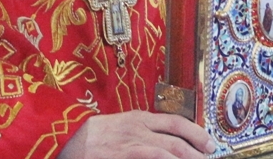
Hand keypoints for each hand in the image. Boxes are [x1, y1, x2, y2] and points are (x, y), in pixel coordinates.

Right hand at [58, 111, 215, 158]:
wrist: (62, 139)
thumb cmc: (89, 139)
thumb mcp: (117, 129)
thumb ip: (138, 134)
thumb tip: (162, 142)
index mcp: (137, 118)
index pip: (174, 121)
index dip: (194, 131)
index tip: (207, 142)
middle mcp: (137, 127)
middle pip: (177, 134)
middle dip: (197, 146)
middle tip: (210, 155)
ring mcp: (130, 141)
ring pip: (169, 149)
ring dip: (187, 157)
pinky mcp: (122, 154)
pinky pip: (153, 157)